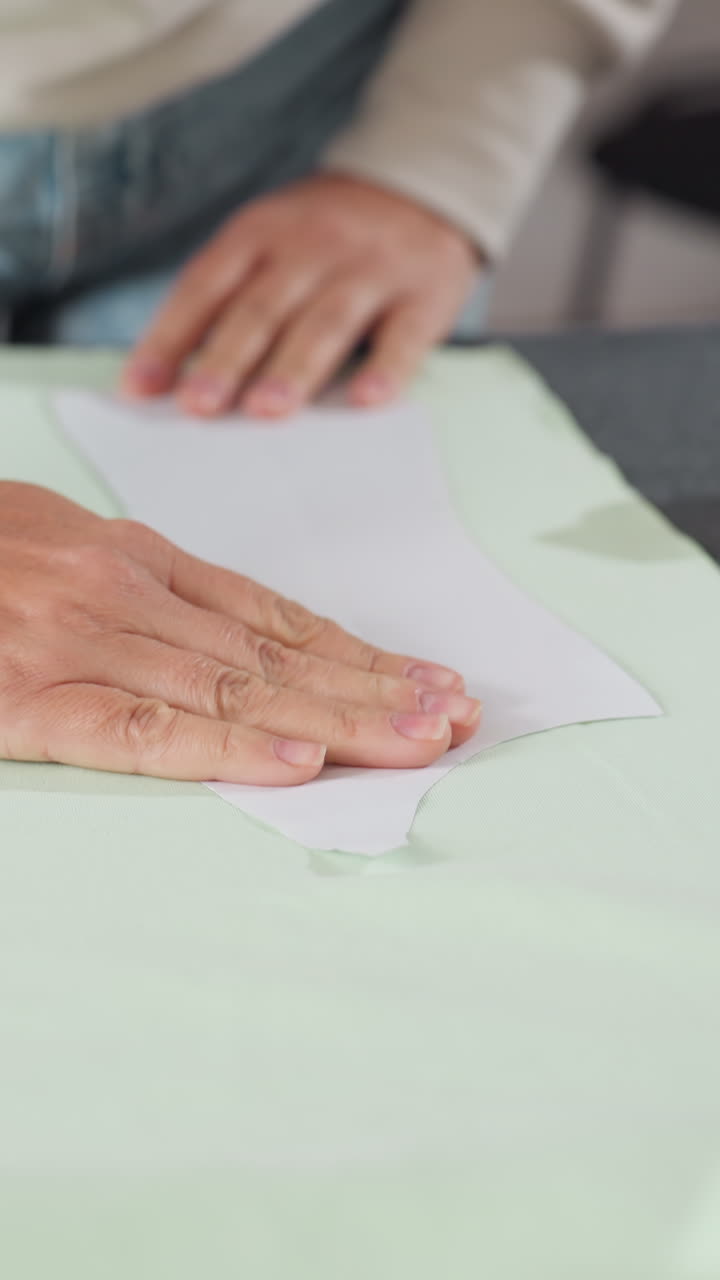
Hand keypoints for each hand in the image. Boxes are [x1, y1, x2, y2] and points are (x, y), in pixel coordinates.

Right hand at [0, 484, 479, 783]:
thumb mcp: (60, 547)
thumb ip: (142, 588)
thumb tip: (234, 639)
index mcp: (134, 560)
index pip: (275, 614)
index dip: (360, 652)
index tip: (432, 680)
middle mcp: (122, 592)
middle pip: (275, 652)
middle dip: (375, 689)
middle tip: (457, 718)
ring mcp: (77, 641)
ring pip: (232, 684)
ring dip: (335, 716)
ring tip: (417, 740)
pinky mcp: (26, 696)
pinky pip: (140, 725)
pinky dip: (224, 743)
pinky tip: (295, 760)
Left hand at [123, 174, 478, 418]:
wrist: (424, 185)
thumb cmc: (326, 238)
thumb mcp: (269, 242)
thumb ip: (228, 298)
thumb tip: (173, 380)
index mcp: (260, 232)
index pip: (205, 285)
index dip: (171, 336)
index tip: (141, 388)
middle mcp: (312, 246)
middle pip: (262, 307)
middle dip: (227, 358)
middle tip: (201, 406)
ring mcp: (370, 268)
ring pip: (325, 322)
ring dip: (294, 368)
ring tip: (267, 410)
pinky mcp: (424, 294)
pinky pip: (403, 336)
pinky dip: (386, 368)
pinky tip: (368, 399)